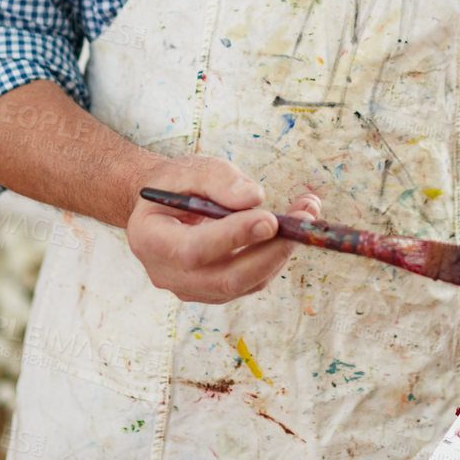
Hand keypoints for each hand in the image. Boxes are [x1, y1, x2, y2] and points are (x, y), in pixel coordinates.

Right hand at [127, 153, 320, 304]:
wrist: (163, 205)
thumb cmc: (175, 184)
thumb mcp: (189, 169)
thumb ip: (217, 180)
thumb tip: (255, 199)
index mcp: (151, 241)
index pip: (193, 250)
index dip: (233, 237)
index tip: (270, 218)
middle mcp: (168, 274)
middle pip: (225, 278)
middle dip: (271, 251)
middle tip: (305, 218)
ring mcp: (192, 288)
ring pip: (245, 284)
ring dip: (282, 251)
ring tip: (308, 211)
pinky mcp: (215, 290)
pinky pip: (252, 281)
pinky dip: (276, 255)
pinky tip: (295, 226)